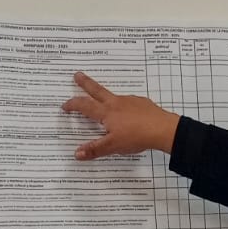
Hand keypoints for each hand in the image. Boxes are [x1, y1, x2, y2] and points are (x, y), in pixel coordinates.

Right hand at [62, 73, 179, 159]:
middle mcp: (116, 103)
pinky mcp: (142, 103)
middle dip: (85, 83)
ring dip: (105, 94)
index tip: (65, 105)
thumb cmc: (136, 136)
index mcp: (106, 113)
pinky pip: (129, 102)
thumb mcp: (113, 146)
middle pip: (97, 90)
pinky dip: (124, 104)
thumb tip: (77, 154)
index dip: (73, 105)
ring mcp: (129, 101)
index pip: (84, 106)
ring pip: (113, 95)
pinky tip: (127, 111)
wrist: (162, 129)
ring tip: (103, 97)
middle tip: (77, 74)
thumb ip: (95, 149)